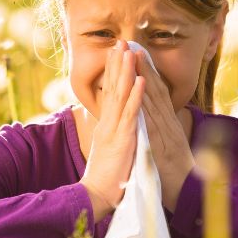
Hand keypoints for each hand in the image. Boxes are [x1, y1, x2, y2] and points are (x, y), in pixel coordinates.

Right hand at [79, 40, 145, 219]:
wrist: (96, 196)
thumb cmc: (105, 177)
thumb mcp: (108, 150)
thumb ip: (111, 134)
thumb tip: (113, 124)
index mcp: (106, 125)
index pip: (109, 93)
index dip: (113, 72)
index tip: (116, 53)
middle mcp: (108, 123)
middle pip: (112, 88)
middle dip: (117, 64)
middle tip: (120, 42)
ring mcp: (114, 130)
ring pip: (121, 95)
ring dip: (126, 72)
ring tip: (130, 52)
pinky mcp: (123, 139)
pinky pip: (131, 114)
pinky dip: (136, 96)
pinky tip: (140, 80)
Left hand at [132, 47, 196, 212]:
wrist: (188, 196)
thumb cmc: (176, 175)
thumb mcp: (167, 148)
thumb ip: (162, 132)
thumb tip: (155, 121)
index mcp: (168, 124)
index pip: (156, 93)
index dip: (146, 72)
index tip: (136, 53)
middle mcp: (168, 124)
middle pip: (155, 90)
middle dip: (143, 66)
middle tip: (132, 44)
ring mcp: (167, 133)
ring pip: (154, 100)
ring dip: (144, 77)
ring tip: (134, 56)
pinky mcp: (162, 146)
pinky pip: (153, 123)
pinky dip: (147, 105)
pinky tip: (140, 90)